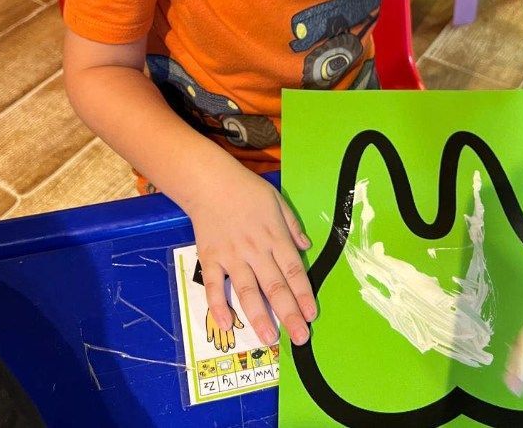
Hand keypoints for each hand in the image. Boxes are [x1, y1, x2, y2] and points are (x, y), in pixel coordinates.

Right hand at [187, 156, 315, 347]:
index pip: (293, 270)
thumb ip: (292, 225)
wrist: (209, 182)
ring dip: (258, 317)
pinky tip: (226, 325)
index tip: (312, 315)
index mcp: (275, 235)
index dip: (304, 294)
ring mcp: (231, 256)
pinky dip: (218, 306)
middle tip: (300, 337)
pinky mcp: (209, 258)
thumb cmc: (246, 189)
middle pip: (275, 286)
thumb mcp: (277, 200)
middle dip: (289, 314)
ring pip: (247, 291)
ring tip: (269, 340)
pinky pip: (213, 286)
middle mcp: (255, 250)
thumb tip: (306, 246)